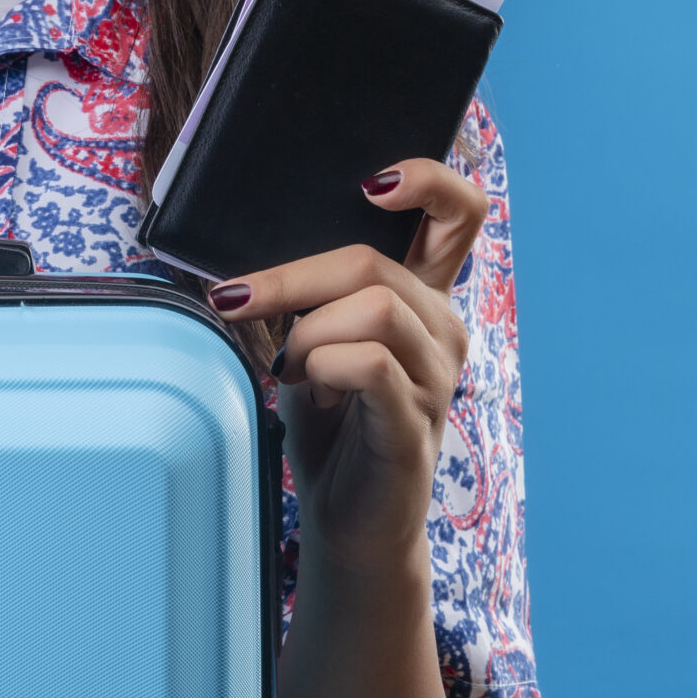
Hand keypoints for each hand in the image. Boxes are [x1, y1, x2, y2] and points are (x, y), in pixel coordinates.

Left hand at [207, 158, 485, 572]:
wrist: (345, 518)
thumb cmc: (332, 423)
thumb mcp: (315, 339)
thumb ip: (311, 294)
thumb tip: (258, 259)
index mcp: (422, 299)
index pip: (460, 213)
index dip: (427, 179)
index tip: (370, 182)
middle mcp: (442, 329)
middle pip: (372, 262)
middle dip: (289, 278)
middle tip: (236, 300)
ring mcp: (436, 378)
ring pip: (374, 308)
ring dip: (307, 333)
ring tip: (291, 368)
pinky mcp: (415, 423)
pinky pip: (370, 364)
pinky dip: (323, 365)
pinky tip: (312, 389)